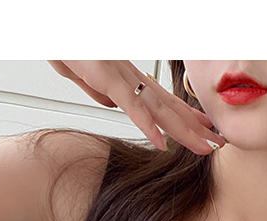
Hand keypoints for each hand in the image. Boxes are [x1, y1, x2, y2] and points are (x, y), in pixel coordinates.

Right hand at [47, 60, 226, 154]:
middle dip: (194, 127)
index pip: (162, 100)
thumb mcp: (81, 74)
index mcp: (125, 76)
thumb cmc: (63, 44)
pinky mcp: (108, 79)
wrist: (49, 26)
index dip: (184, 116)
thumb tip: (111, 105)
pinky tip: (164, 144)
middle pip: (168, 107)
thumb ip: (98, 91)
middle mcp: (129, 76)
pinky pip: (133, 107)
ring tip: (204, 148)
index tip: (203, 129)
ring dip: (184, 132)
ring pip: (159, 110)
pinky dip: (149, 127)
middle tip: (217, 143)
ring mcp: (120, 77)